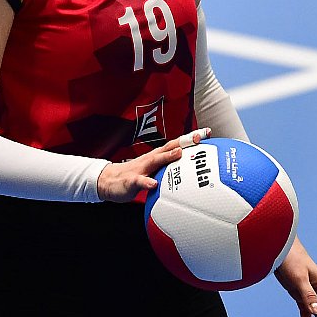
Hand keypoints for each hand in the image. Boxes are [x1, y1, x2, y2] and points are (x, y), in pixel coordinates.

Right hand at [96, 128, 211, 202]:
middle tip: (199, 136)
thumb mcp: (154, 171)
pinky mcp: (131, 181)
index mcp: (157, 157)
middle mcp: (150, 159)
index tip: (207, 132)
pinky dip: (147, 182)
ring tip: (179, 153)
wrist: (108, 181)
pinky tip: (153, 184)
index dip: (191, 139)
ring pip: (155, 160)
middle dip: (184, 142)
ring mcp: (140, 169)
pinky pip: (139, 181)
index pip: (177, 145)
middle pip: (169, 147)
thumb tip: (189, 171)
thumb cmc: (134, 175)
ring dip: (167, 156)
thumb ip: (168, 169)